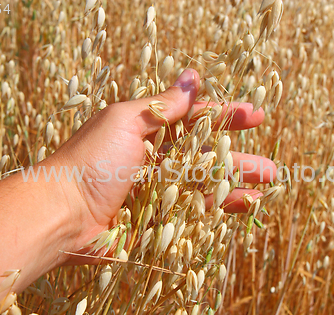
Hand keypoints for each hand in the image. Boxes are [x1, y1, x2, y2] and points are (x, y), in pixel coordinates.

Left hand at [47, 69, 276, 264]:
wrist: (62, 213)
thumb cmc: (92, 160)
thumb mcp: (125, 121)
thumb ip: (163, 105)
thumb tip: (192, 76)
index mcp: (147, 131)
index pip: (195, 120)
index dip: (225, 116)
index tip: (256, 115)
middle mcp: (156, 160)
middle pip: (206, 156)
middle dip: (239, 157)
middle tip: (271, 164)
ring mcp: (158, 191)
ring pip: (205, 185)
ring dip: (237, 183)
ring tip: (268, 185)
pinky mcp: (158, 219)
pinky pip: (195, 212)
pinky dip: (220, 208)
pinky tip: (245, 206)